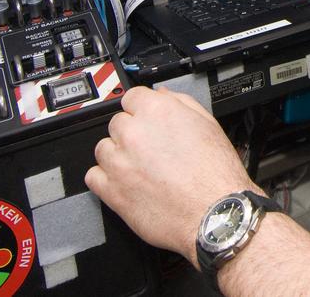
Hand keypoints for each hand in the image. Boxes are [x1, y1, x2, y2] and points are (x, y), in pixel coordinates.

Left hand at [85, 87, 256, 261]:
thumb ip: (181, 103)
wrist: (215, 214)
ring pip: (103, 149)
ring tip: (139, 168)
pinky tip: (125, 182)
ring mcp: (119, 162)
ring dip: (117, 155)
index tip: (145, 120)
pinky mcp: (111, 190)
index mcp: (157, 111)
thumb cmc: (216, 175)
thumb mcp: (208, 125)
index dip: (141, 109)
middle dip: (131, 134)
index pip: (132, 97)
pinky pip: (93, 176)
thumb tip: (163, 95)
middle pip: (117, 123)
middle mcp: (134, 133)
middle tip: (149, 149)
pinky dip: (105, 178)